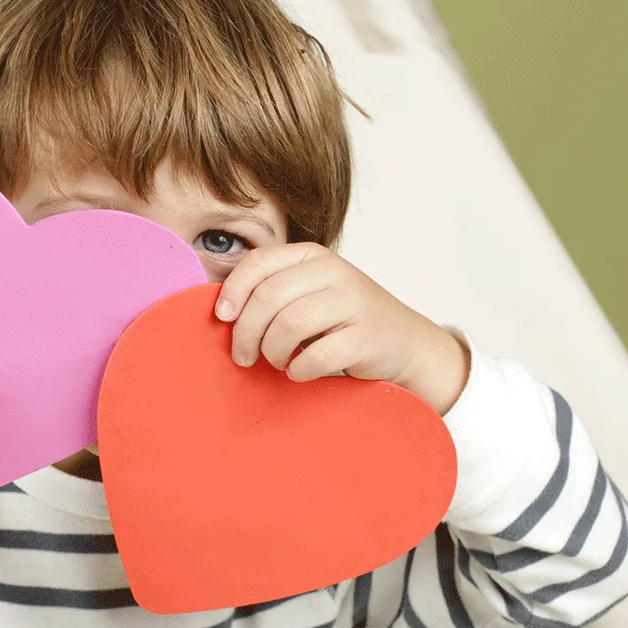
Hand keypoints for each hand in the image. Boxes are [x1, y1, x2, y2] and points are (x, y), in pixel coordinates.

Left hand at [215, 243, 469, 414]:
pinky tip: (300, 371)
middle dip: (246, 332)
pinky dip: (298, 371)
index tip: (223, 317)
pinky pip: (315, 357)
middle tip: (243, 356)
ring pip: (288, 325)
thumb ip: (274, 290)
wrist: (404, 341)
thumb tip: (223, 309)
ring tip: (277, 361)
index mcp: (313, 255)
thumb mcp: (310, 291)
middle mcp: (334, 272)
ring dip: (272, 352)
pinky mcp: (366, 337)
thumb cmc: (344, 320)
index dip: (234, 290)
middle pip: (268, 297)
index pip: (259, 262)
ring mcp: (353, 303)